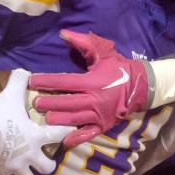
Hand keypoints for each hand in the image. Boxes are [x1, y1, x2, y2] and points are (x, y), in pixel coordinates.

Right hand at [0, 69, 73, 174]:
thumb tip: (25, 70)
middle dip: (45, 165)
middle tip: (40, 159)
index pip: (60, 134)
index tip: (71, 131)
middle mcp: (30, 154)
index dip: (67, 131)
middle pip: (47, 168)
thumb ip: (19, 82)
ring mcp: (16, 167)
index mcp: (36, 135)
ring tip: (23, 174)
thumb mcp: (10, 94)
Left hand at [28, 30, 148, 146]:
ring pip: (74, 118)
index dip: (47, 81)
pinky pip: (88, 133)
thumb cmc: (118, 68)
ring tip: (45, 118)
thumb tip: (63, 34)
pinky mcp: (104, 125)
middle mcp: (94, 99)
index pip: (64, 82)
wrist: (142, 86)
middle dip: (49, 102)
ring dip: (58, 119)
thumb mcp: (102, 52)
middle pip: (66, 102)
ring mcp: (99, 115)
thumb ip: (82, 43)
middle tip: (34, 102)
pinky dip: (76, 138)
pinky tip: (65, 140)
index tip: (33, 81)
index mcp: (92, 81)